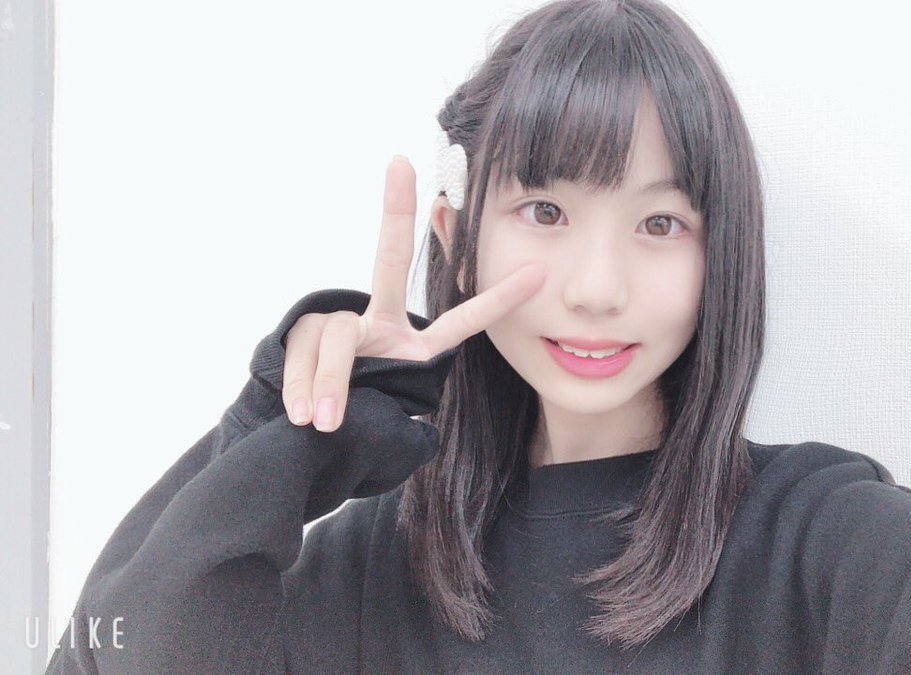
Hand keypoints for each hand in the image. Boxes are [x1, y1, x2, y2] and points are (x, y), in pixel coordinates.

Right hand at [282, 156, 546, 431]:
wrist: (304, 443)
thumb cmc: (356, 433)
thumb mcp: (390, 426)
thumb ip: (393, 416)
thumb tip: (369, 417)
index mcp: (414, 349)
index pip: (463, 322)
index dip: (499, 300)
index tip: (538, 272)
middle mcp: (380, 324)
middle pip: (387, 262)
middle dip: (395, 211)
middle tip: (400, 164)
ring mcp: (341, 324)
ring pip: (336, 337)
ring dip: (329, 382)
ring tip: (325, 422)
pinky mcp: (302, 332)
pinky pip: (304, 350)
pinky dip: (301, 386)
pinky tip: (303, 414)